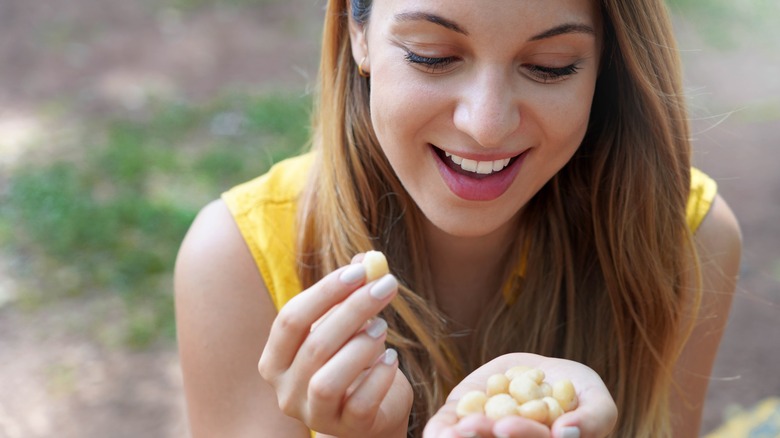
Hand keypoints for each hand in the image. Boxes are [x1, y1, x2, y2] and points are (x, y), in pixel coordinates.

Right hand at [258, 260, 412, 437]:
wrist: (372, 412)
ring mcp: (313, 415)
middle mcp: (285, 391)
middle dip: (354, 309)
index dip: (325, 292)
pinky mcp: (346, 429)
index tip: (360, 271)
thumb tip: (368, 259)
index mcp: (275, 359)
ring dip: (360, 347)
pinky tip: (391, 360)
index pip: (291, 319)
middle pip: (314, 344)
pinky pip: (360, 403)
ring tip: (383, 329)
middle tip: (386, 286)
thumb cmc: (353, 360)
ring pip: (327, 380)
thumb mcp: (347, 325)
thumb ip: (352, 292)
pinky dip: (379, 377)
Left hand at [424, 353, 616, 437]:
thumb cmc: (578, 392)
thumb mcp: (597, 401)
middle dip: (485, 437)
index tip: (505, 426)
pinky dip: (440, 431)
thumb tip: (566, 432)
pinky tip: (438, 433)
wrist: (540, 373)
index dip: (521, 436)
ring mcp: (487, 436)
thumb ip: (594, 419)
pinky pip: (448, 429)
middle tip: (474, 427)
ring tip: (454, 432)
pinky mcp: (463, 420)